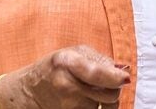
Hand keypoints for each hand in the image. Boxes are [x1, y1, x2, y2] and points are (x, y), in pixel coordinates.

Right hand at [1, 45, 129, 108]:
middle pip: (109, 93)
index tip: (125, 79)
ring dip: (106, 98)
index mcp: (67, 62)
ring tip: (93, 90)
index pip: (97, 74)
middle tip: (108, 81)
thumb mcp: (74, 52)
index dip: (115, 78)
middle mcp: (67, 85)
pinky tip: (88, 100)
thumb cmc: (54, 67)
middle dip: (115, 87)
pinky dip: (98, 107)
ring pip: (106, 105)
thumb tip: (122, 69)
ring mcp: (69, 105)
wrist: (30, 91)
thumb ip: (99, 59)